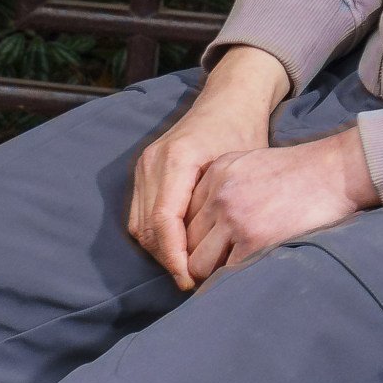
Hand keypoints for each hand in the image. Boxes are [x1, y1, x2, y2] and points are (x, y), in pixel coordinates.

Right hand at [127, 49, 288, 291]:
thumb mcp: (244, 168)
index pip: (163, 221)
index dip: (174, 257)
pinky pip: (139, 214)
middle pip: (147, 228)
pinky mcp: (143, 171)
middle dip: (167, 260)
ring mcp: (143, 165)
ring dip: (159, 251)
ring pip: (138, 225)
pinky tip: (178, 249)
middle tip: (192, 283)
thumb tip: (222, 256)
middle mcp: (152, 161)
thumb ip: (227, 208)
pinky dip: (155, 236)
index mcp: (177, 158)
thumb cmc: (244, 131)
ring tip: (186, 271)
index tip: (191, 281)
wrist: (230, 99)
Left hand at [181, 128, 377, 286]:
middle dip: (197, 258)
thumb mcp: (251, 163)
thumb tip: (207, 224)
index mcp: (217, 172)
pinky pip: (226, 273)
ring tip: (226, 278)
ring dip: (211, 273)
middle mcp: (220, 194)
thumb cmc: (300, 172)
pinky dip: (231, 281)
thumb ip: (223, 186)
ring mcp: (235, 218)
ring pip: (199, 262)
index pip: (184, 215)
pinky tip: (243, 279)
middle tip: (212, 271)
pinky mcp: (254, 240)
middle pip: (187, 241)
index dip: (194, 237)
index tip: (205, 249)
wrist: (336, 172)